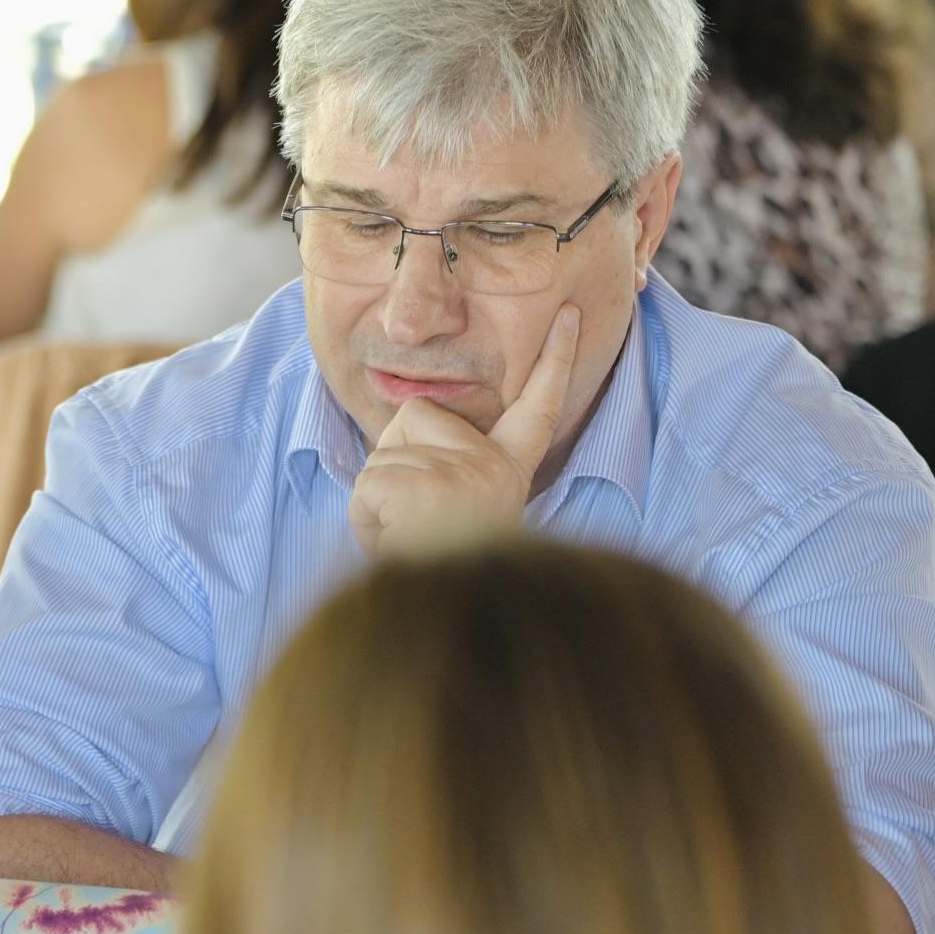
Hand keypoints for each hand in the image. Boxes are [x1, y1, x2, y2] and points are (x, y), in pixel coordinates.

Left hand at [347, 305, 578, 557]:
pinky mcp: (423, 484)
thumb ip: (445, 471)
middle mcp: (494, 466)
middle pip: (412, 419)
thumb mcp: (454, 512)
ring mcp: (461, 472)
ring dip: (376, 502)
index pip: (538, 407)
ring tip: (406, 539)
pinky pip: (365, 487)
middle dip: (391, 462)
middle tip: (413, 521)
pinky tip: (395, 543)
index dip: (557, 359)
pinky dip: (364, 519)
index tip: (571, 315)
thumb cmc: (442, 569)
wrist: (448, 618)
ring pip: (380, 458)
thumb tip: (410, 438)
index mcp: (509, 471)